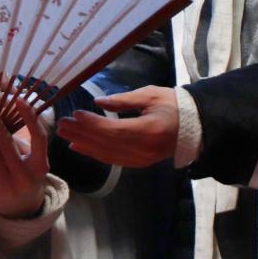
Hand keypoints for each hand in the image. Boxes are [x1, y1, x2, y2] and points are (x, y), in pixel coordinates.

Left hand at [0, 96, 48, 218]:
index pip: (39, 139)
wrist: (20, 209)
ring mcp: (7, 186)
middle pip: (7, 145)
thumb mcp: (34, 161)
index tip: (19, 99)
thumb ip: (25, 142)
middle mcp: (25, 178)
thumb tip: (11, 109)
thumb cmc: (27, 175)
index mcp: (40, 167)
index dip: (30, 118)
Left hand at [54, 85, 178, 166]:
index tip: (76, 115)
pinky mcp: (139, 163)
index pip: (115, 130)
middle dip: (82, 134)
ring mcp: (142, 159)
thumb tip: (99, 102)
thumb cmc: (174, 105)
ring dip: (85, 144)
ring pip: (107, 154)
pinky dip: (95, 153)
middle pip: (107, 143)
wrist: (195, 127)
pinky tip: (80, 147)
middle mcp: (144, 149)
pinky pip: (113, 160)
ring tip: (66, 134)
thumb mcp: (150, 95)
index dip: (93, 124)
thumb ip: (124, 100)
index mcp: (149, 130)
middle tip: (62, 124)